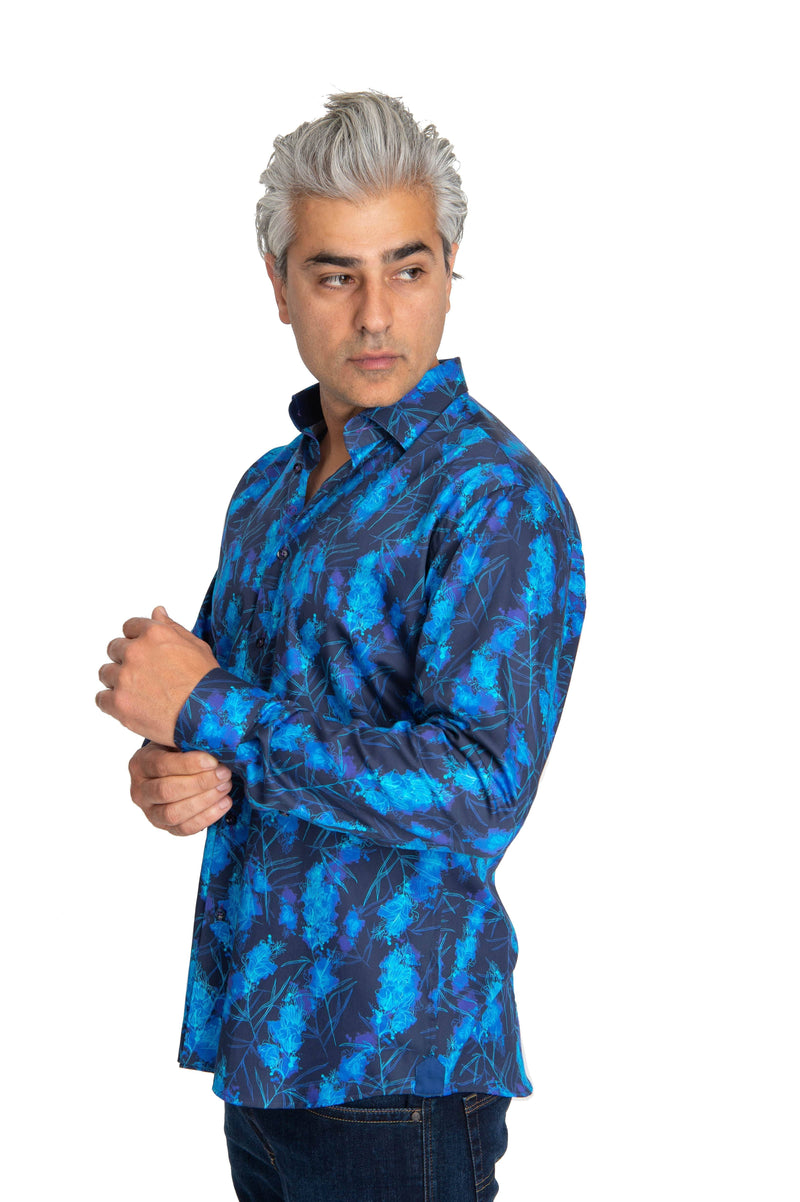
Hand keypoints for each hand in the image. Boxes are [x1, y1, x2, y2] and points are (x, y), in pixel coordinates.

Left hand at [97, 606, 218, 745]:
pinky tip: (129, 706)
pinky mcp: (118, 703)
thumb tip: (157, 611)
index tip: (143, 653)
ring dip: (117, 681)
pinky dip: (111, 703)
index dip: (136, 640)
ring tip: (138, 693)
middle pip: (114, 648)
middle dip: (125, 660)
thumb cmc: (207, 682)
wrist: (208, 714)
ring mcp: (124, 677)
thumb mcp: (196, 646)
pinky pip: (101, 699)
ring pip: (105, 673)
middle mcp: (136, 651)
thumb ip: (172, 627)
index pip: (129, 627)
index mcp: (154, 633)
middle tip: (142, 676)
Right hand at [129, 743, 232, 835]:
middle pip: (167, 791)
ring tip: (225, 787)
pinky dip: (207, 817)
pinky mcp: (166, 827)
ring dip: (204, 801)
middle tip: (224, 774)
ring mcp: (150, 812)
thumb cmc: (176, 753)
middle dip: (200, 783)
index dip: (189, 764)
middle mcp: (140, 791)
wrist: (170, 771)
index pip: (161, 765)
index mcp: (140, 764)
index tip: (213, 761)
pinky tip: (224, 803)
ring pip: (173, 813)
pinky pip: (185, 828)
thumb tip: (215, 744)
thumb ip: (187, 743)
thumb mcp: (175, 741)